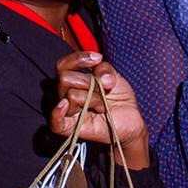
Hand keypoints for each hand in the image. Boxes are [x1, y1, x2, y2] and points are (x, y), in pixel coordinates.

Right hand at [51, 52, 149, 169]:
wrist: (131, 119)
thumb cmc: (119, 98)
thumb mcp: (114, 76)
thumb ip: (104, 69)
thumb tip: (100, 77)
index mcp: (73, 81)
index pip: (62, 65)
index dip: (78, 58)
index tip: (97, 59)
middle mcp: (66, 95)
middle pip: (64, 78)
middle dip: (89, 81)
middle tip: (104, 89)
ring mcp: (68, 112)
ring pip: (71, 95)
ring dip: (93, 98)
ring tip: (103, 106)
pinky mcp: (71, 129)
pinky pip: (56, 122)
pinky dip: (58, 113)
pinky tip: (65, 105)